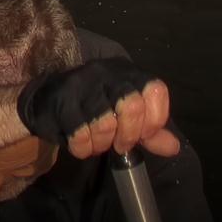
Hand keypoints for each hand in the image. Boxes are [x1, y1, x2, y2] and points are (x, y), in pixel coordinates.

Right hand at [15, 59, 179, 158]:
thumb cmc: (93, 108)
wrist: (47, 100)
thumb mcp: (126, 118)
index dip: (155, 119)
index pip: (155, 90)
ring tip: (97, 143)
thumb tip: (173, 147)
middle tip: (121, 145)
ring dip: (102, 144)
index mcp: (128, 73)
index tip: (145, 135)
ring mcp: (81, 83)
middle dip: (129, 135)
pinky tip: (81, 144)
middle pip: (132, 106)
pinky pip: (80, 134)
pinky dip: (83, 148)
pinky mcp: (61, 100)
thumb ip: (150, 131)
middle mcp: (106, 72)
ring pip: (105, 123)